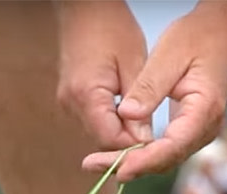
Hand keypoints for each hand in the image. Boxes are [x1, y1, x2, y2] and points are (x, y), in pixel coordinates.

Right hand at [55, 1, 152, 152]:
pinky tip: (130, 115)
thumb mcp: (134, 64)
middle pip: (103, 140)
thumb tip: (145, 141)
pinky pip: (94, 120)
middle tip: (156, 139)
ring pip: (98, 132)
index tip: (158, 144)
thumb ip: (139, 105)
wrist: (85, 8)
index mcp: (86, 95)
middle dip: (129, 143)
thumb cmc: (112, 28)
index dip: (135, 146)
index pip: (111, 139)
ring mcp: (68, 102)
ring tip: (146, 126)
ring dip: (121, 133)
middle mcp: (71, 103)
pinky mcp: (70, 98)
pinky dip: (113, 122)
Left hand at [83, 1, 226, 180]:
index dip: (144, 160)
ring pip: (165, 159)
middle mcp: (207, 128)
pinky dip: (143, 153)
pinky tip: (119, 153)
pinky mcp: (191, 130)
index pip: (173, 146)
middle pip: (167, 159)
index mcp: (205, 110)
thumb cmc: (197, 39)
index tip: (118, 168)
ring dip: (133, 162)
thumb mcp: (169, 55)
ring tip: (99, 162)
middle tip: (93, 164)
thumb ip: (149, 87)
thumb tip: (126, 114)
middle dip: (130, 165)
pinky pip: (166, 149)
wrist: (221, 34)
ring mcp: (201, 132)